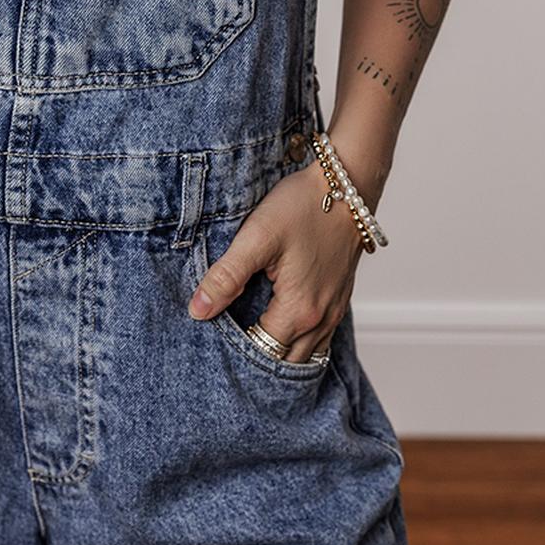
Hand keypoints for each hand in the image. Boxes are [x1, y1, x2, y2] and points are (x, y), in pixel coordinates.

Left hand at [188, 159, 367, 361]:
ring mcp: (334, 310)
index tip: (214, 340)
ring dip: (278, 352)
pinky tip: (275, 323)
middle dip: (256, 358)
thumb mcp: (257, 236)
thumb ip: (227, 276)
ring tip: (247, 339)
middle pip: (285, 361)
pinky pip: (318, 337)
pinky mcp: (339, 297)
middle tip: (225, 347)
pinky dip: (296, 339)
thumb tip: (198, 310)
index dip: (235, 351)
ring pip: (305, 354)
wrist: (347, 183)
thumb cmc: (303, 205)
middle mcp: (322, 319)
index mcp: (300, 310)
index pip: (262, 352)